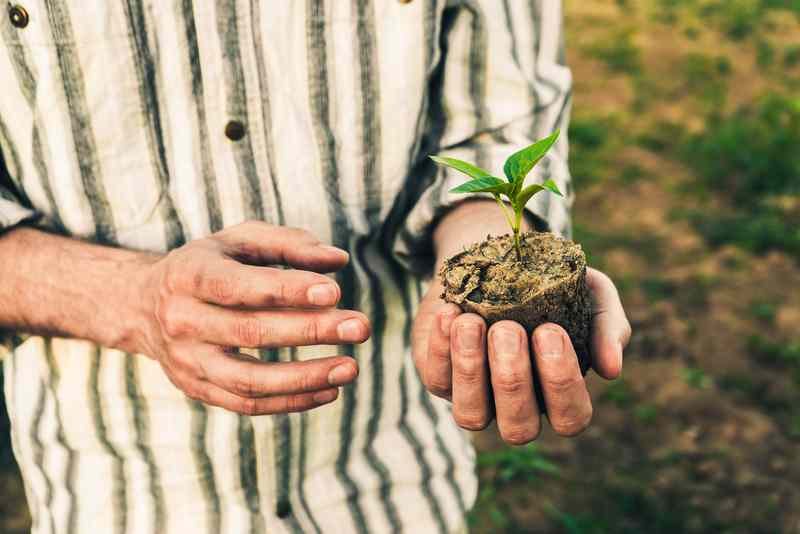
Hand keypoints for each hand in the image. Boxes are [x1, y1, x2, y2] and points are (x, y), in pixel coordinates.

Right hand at [133, 221, 370, 415]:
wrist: (145, 305)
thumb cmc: (209, 264)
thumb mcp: (240, 240)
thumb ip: (289, 243)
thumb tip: (338, 260)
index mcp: (189, 275)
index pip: (239, 286)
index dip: (287, 290)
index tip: (335, 292)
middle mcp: (181, 320)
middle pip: (250, 332)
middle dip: (311, 330)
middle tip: (361, 326)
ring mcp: (187, 361)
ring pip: (249, 380)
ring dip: (305, 377)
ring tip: (351, 367)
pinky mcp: (198, 389)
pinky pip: (247, 405)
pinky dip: (291, 402)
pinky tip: (329, 391)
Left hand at [411, 267, 630, 444]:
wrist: (494, 259)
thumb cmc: (550, 284)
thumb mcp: (590, 293)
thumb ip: (608, 327)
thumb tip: (611, 369)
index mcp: (559, 395)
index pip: (571, 417)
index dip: (562, 383)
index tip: (551, 331)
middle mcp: (517, 407)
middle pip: (519, 428)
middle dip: (513, 379)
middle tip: (509, 329)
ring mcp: (475, 397)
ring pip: (471, 415)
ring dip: (471, 369)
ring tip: (472, 322)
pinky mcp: (439, 377)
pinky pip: (436, 379)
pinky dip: (440, 347)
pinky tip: (451, 312)